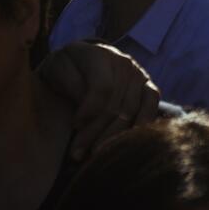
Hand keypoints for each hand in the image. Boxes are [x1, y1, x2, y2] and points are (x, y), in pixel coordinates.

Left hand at [38, 39, 161, 159]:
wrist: (81, 62)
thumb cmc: (65, 70)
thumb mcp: (58, 71)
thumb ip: (72, 88)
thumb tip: (85, 116)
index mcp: (99, 55)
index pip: (102, 87)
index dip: (89, 110)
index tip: (74, 126)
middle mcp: (124, 63)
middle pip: (115, 105)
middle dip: (96, 133)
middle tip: (77, 154)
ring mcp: (139, 75)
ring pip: (131, 112)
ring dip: (113, 137)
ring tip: (95, 154)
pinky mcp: (148, 88)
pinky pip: (150, 108)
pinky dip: (139, 128)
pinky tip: (124, 145)